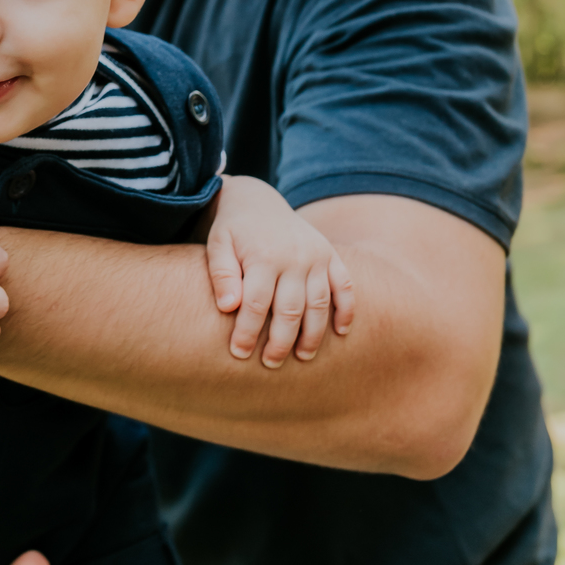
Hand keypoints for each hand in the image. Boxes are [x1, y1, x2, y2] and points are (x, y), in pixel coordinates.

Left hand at [206, 176, 354, 367]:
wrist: (256, 200)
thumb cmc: (233, 230)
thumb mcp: (217, 245)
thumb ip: (221, 274)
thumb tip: (228, 307)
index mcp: (263, 256)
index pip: (256, 304)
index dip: (247, 332)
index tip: (239, 353)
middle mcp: (294, 257)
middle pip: (290, 310)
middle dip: (280, 342)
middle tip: (270, 363)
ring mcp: (316, 256)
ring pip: (319, 304)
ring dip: (312, 335)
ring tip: (302, 357)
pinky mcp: (331, 255)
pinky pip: (346, 286)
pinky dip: (346, 310)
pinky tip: (340, 333)